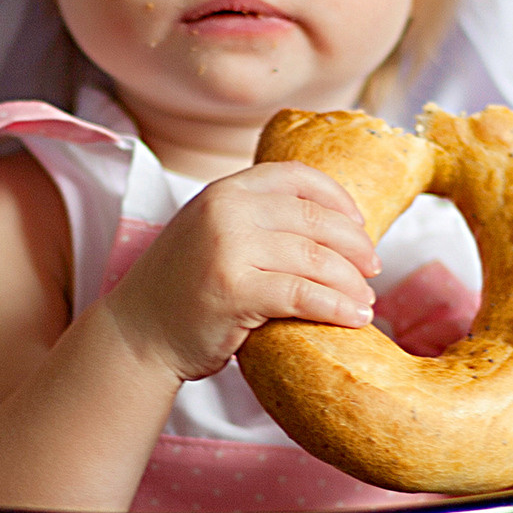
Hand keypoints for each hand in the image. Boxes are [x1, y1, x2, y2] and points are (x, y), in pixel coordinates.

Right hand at [106, 161, 377, 384]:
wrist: (137, 335)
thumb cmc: (184, 292)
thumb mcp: (213, 236)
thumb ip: (255, 222)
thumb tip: (328, 226)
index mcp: (225, 191)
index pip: (298, 176)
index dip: (338, 200)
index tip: (360, 226)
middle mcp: (226, 210)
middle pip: (315, 219)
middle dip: (355, 246)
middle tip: (374, 269)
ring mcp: (227, 248)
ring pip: (316, 259)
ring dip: (352, 283)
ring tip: (367, 301)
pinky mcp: (233, 289)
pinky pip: (303, 294)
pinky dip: (337, 307)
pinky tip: (355, 318)